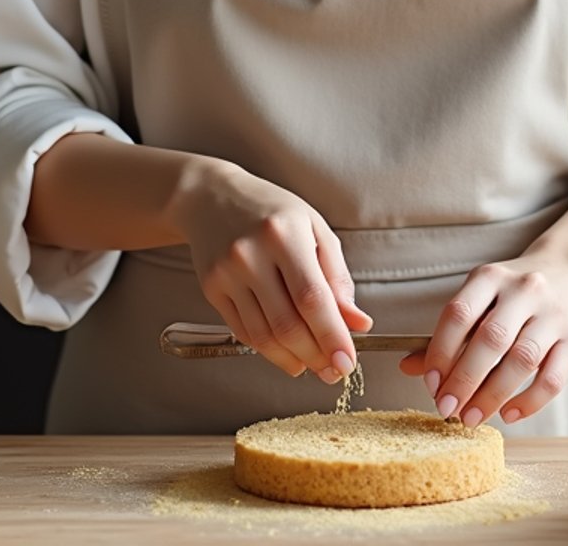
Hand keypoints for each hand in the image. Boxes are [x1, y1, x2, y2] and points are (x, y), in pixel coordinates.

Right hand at [173, 157, 372, 384]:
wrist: (211, 198)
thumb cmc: (271, 211)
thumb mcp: (313, 228)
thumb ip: (336, 277)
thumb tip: (357, 322)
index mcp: (284, 234)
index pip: (311, 298)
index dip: (332, 336)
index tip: (347, 361)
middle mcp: (251, 254)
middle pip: (287, 324)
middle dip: (315, 355)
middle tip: (334, 370)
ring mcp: (227, 273)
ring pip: (263, 336)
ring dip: (292, 359)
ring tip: (312, 365)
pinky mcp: (211, 289)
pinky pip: (243, 332)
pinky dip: (268, 349)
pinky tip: (285, 352)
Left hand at [397, 248, 567, 426]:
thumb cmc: (511, 295)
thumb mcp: (479, 300)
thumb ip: (449, 334)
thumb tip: (408, 367)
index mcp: (490, 277)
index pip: (460, 313)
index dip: (441, 351)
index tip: (430, 383)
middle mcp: (524, 290)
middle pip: (491, 339)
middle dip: (465, 380)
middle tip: (447, 409)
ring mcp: (553, 314)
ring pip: (522, 360)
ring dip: (493, 395)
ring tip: (472, 418)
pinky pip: (553, 378)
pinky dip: (529, 402)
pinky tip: (508, 414)